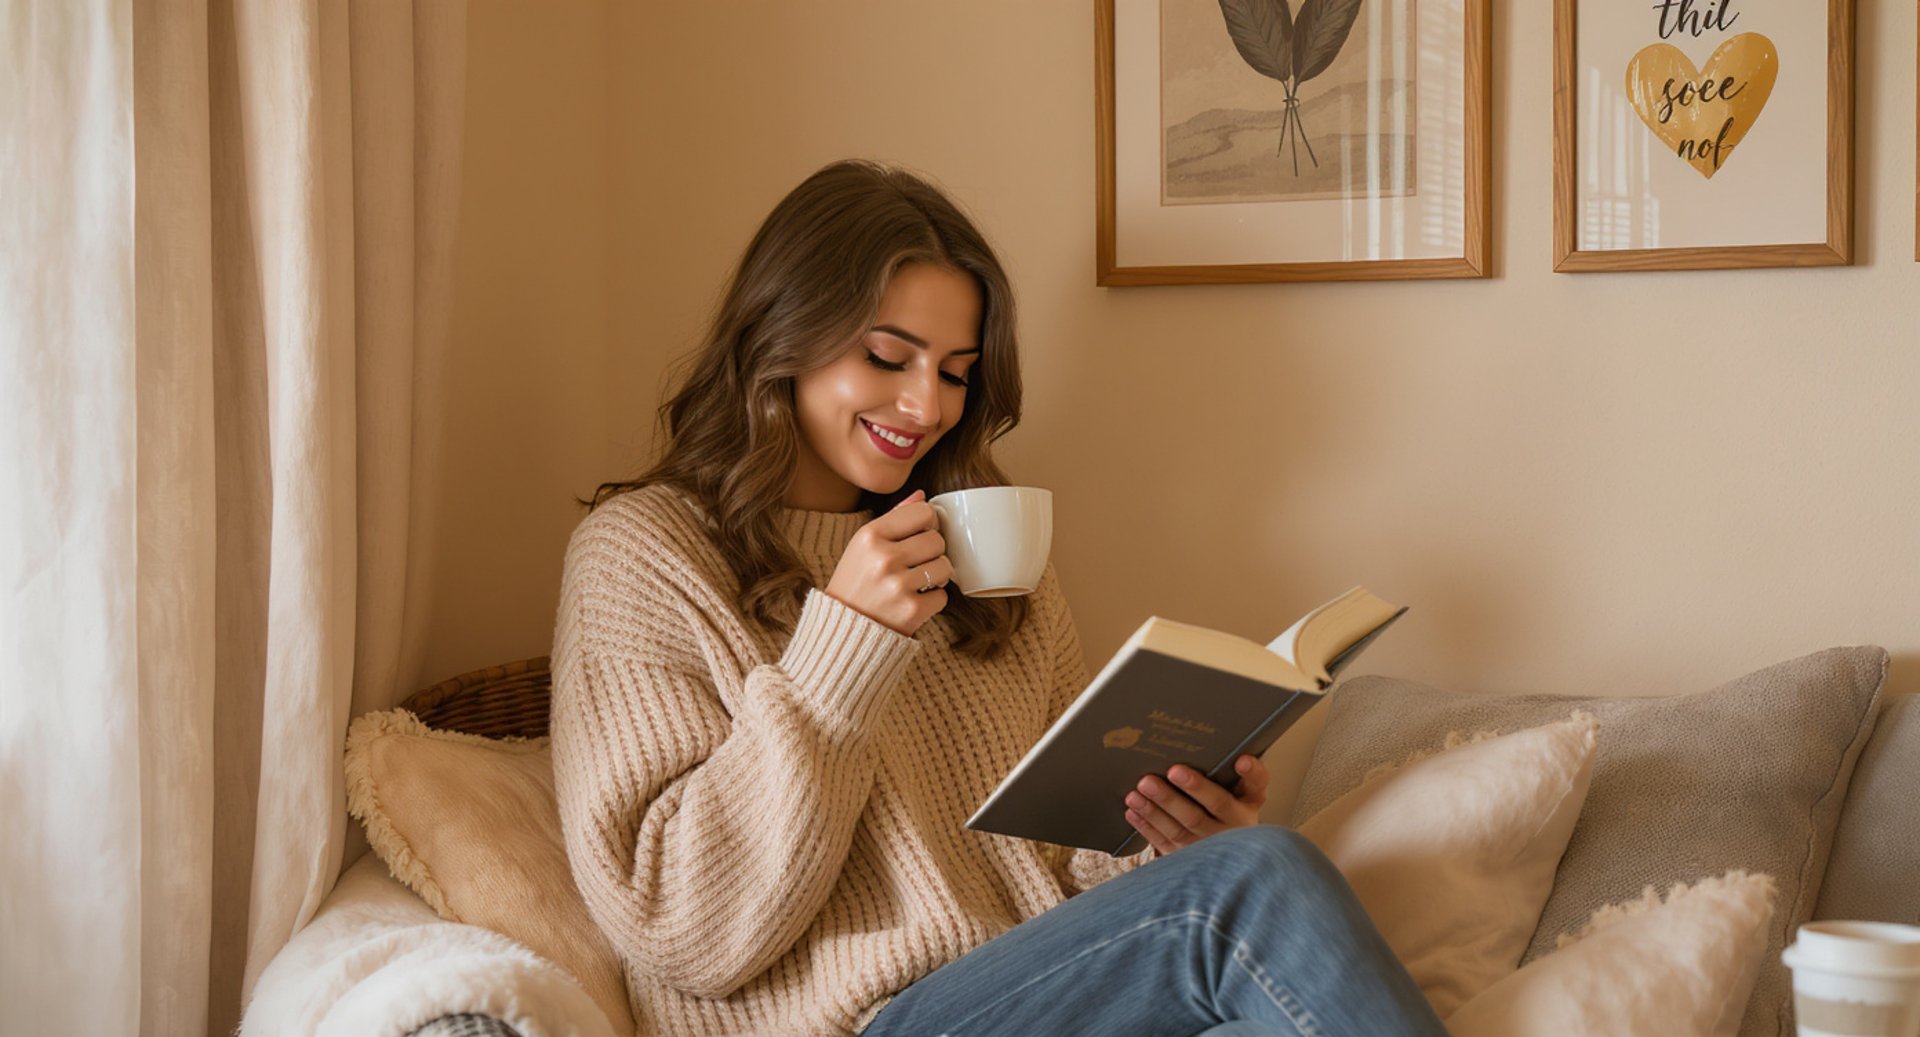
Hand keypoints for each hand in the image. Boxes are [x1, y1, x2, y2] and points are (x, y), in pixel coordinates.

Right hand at [823, 490, 953, 636]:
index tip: (919, 535)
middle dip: (932, 552)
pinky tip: (914, 601)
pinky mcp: (911, 611)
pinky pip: (943, 597)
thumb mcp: (863, 545)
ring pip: (945, 567)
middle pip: (937, 539)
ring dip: (936, 576)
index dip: (927, 523)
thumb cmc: (856, 582)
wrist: (842, 630)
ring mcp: (898, 585)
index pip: (923, 512)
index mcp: (870, 536)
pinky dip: (933, 601)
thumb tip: (921, 496)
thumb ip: (893, 518)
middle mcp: (883, 558)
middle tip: (917, 563)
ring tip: (918, 582)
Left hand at [1123, 754, 1269, 854]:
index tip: (1242, 760)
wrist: (1227, 854)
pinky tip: (1133, 810)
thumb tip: (1204, 745)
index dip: (1252, 773)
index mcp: (1247, 805)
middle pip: (1209, 809)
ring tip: (1139, 790)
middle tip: (1171, 771)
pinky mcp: (1187, 859)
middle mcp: (1232, 828)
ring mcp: (1208, 847)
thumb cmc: (1227, 811)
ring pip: (1181, 829)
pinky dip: (1147, 826)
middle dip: (1189, 790)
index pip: (1256, 786)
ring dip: (1157, 809)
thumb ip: (1228, 772)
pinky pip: (1164, 843)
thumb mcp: (1239, 793)